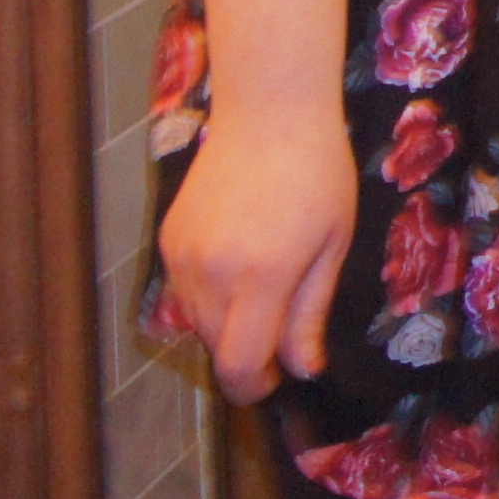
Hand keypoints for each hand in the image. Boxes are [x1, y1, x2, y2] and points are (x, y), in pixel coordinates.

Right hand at [156, 105, 362, 405]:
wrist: (269, 112)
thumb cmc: (317, 173)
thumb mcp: (332, 245)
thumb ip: (310, 312)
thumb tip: (303, 368)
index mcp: (261, 276)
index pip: (238, 363)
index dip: (253, 386)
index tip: (274, 379)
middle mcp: (211, 272)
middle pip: (216, 348)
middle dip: (247, 351)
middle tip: (282, 327)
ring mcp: (182, 256)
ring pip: (197, 322)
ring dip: (227, 324)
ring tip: (264, 281)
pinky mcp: (166, 240)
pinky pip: (183, 290)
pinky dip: (208, 294)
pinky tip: (238, 258)